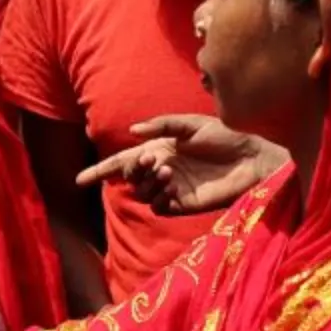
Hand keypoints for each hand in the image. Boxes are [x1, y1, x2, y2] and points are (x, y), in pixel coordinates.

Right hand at [78, 115, 284, 214]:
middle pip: (129, 178)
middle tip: (151, 160)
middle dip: (132, 170)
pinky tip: (172, 186)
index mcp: (159, 149)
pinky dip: (159, 198)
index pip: (121, 163)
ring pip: (142, 194)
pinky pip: (159, 207)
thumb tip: (132, 131)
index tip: (78, 181)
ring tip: (168, 171)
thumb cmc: (225, 136)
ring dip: (148, 182)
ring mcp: (172, 189)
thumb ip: (161, 125)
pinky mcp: (185, 205)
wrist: (252, 158)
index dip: (99, 171)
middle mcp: (161, 170)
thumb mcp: (191, 123)